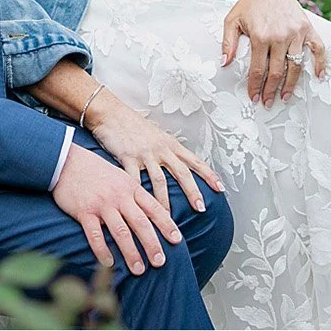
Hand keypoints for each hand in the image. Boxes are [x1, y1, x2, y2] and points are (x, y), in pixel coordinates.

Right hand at [51, 144, 182, 276]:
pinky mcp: (84, 211)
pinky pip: (95, 235)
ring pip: (121, 232)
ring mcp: (101, 204)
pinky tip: (108, 262)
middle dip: (152, 244)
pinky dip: (102, 250)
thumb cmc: (94, 170)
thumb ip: (133, 193)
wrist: (65, 160)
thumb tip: (150, 211)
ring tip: (139, 270)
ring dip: (131, 252)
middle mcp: (119, 197)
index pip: (154, 208)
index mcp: (130, 187)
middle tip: (160, 262)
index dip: (167, 225)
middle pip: (140, 223)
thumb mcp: (120, 176)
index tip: (177, 240)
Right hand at [84, 98, 224, 214]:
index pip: (195, 161)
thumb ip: (166, 150)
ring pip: (159, 180)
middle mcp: (161, 149)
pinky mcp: (127, 157)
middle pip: (182, 172)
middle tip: (200, 208)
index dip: (209, 175)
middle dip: (193, 192)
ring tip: (168, 218)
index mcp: (170, 144)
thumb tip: (176, 165)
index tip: (221, 188)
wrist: (110, 113)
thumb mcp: (155, 135)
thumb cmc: (131, 125)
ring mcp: (144, 154)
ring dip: (165, 201)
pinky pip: (134, 179)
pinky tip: (139, 207)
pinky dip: (138, 194)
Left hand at [220, 0, 326, 105]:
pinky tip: (319, 76)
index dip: (255, 86)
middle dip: (272, 90)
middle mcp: (280, 36)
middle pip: (278, 71)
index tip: (253, 98)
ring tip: (286, 97)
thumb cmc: (249, 5)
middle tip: (268, 102)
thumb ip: (227, 43)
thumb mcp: (231, 21)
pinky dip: (321, 63)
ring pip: (297, 65)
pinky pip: (318, 49)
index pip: (258, 69)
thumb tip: (224, 64)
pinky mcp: (308, 28)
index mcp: (260, 36)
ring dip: (292, 84)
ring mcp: (297, 33)